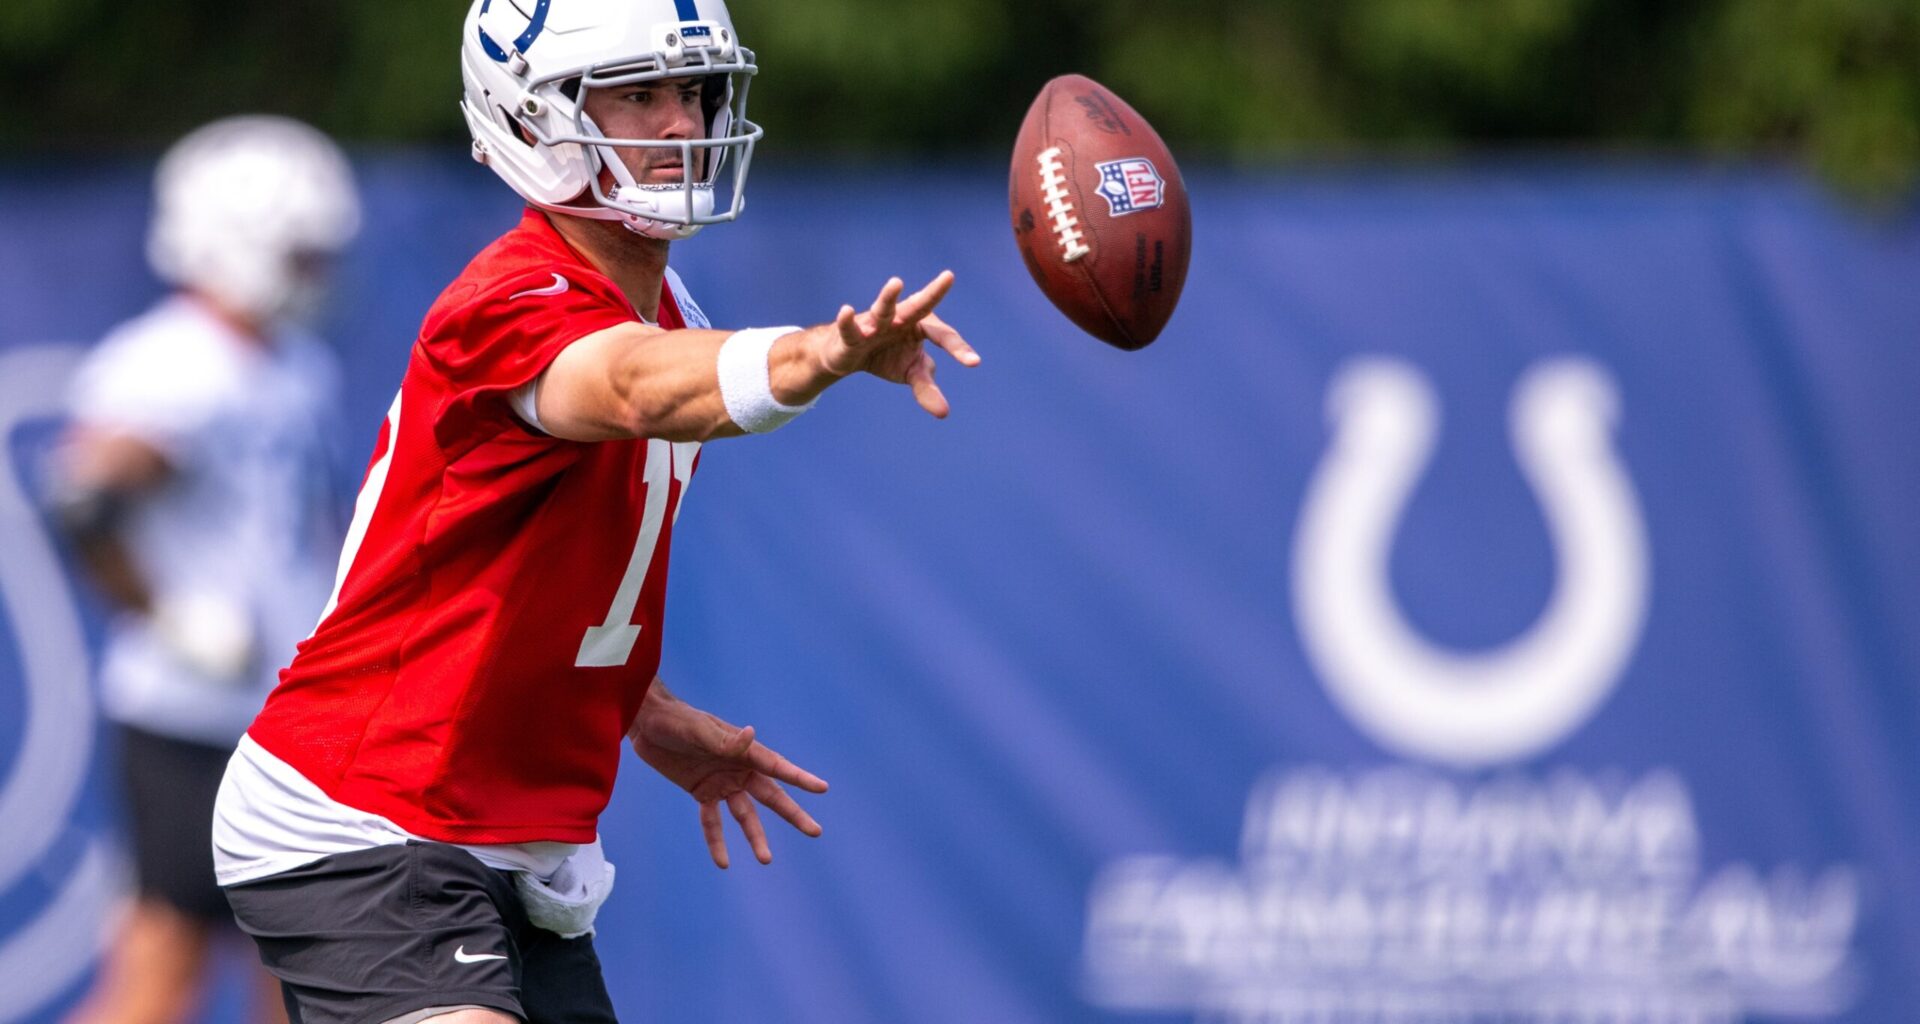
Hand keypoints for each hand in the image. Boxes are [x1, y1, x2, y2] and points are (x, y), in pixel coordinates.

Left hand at [629, 686, 828, 867]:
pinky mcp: (702, 792)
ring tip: (766, 860)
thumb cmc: (678, 720)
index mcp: (745, 751)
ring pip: (745, 815)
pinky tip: (724, 862)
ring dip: (755, 836)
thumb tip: (751, 734)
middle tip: (815, 831)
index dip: (800, 778)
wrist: (649, 722)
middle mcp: (738, 768)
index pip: (777, 767)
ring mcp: (722, 782)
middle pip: (771, 796)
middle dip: (793, 814)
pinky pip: (713, 821)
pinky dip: (717, 841)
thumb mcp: (700, 730)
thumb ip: (725, 740)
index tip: (822, 788)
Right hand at [818, 271, 979, 417]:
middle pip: (918, 306)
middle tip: (949, 277)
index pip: (942, 335)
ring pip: (883, 308)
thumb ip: (927, 389)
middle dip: (933, 293)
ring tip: (896, 282)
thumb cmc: (887, 356)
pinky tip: (846, 310)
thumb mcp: (910, 373)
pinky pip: (850, 327)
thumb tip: (944, 413)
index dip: (958, 348)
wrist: (849, 355)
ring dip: (889, 297)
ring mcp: (875, 323)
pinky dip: (847, 320)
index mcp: (919, 325)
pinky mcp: (851, 333)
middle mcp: (900, 318)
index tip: (974, 362)